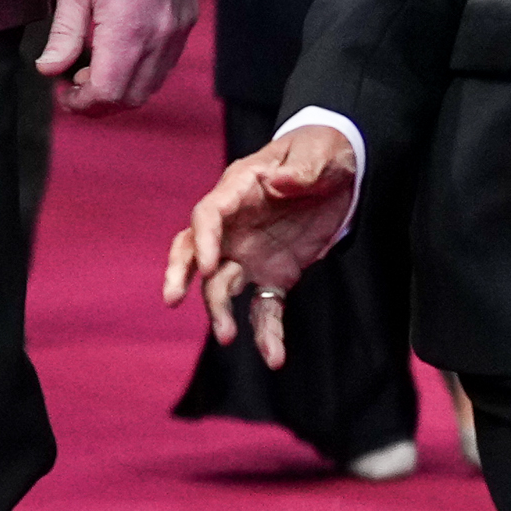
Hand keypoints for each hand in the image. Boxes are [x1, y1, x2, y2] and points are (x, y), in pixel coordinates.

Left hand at [32, 0, 196, 112]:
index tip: (62, 93)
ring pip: (151, 85)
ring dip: (121, 88)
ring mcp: (178, 29)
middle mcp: (160, 35)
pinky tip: (118, 53)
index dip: (81, 103)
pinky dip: (141, 71)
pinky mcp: (186, 21)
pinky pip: (165, 64)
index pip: (108, 92)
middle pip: (132, 97)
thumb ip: (64, 32)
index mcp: (128, 28)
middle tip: (73, 83)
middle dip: (99, 101)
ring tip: (93, 67)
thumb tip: (48, 69)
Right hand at [161, 120, 359, 364]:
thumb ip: (302, 169)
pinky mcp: (274, 275)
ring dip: (220, 311)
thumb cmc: (321, 153)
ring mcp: (250, 253)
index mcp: (239, 191)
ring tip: (228, 337)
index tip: (207, 264)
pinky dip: (267, 334)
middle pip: (192, 251)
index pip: (207, 215)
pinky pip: (265, 309)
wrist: (338, 171)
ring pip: (221, 286)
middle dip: (180, 275)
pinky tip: (274, 358)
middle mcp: (234, 227)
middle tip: (173, 299)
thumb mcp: (319, 154)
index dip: (204, 239)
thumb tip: (277, 182)